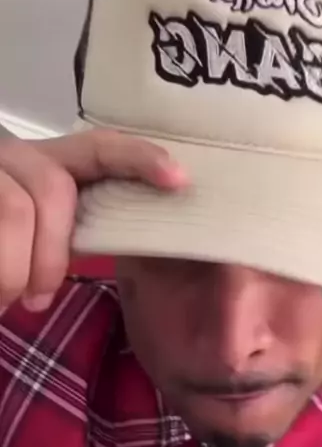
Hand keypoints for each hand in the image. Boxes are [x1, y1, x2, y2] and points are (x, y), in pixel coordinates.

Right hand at [0, 129, 185, 311]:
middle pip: (52, 187)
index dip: (138, 158)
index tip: (179, 180)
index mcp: (38, 163)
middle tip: (37, 299)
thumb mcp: (27, 237)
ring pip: (14, 209)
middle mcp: (7, 152)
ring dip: (14, 270)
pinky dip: (0, 274)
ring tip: (1, 299)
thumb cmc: (2, 253)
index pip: (96, 147)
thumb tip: (121, 240)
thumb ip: (61, 229)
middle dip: (50, 255)